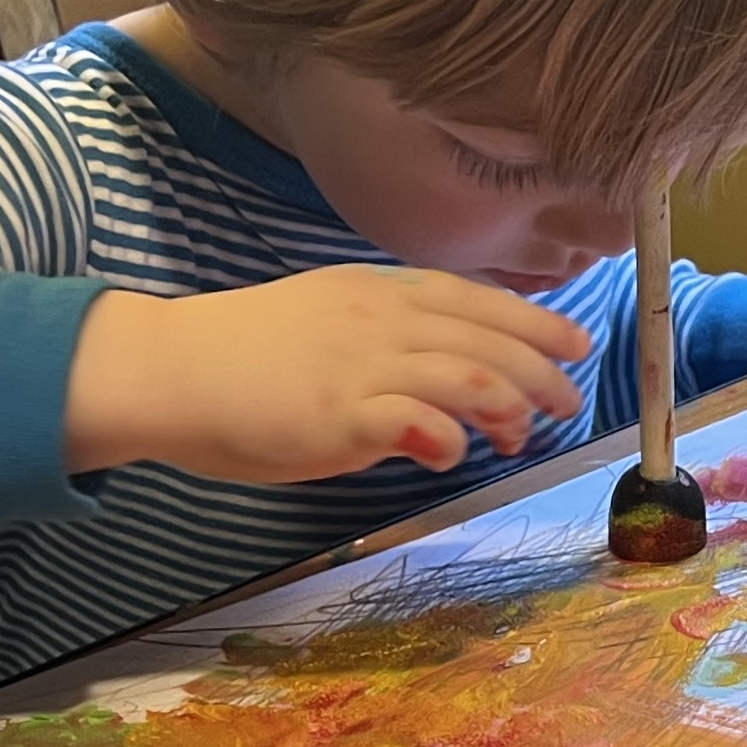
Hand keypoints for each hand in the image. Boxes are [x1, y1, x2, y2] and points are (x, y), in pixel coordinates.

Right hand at [65, 267, 586, 482]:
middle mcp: (379, 321)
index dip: (535, 322)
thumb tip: (445, 368)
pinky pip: (417, 422)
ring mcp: (361, 366)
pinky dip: (450, 437)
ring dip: (507, 407)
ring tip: (519, 433)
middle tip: (566, 403)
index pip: (476, 300)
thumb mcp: (330, 317)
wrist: (169, 369)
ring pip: (467, 376)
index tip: (576, 344)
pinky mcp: (338, 415)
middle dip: (540, 371)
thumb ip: (390, 334)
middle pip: (487, 340)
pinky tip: (454, 453)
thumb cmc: (246, 353)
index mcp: (378, 293)